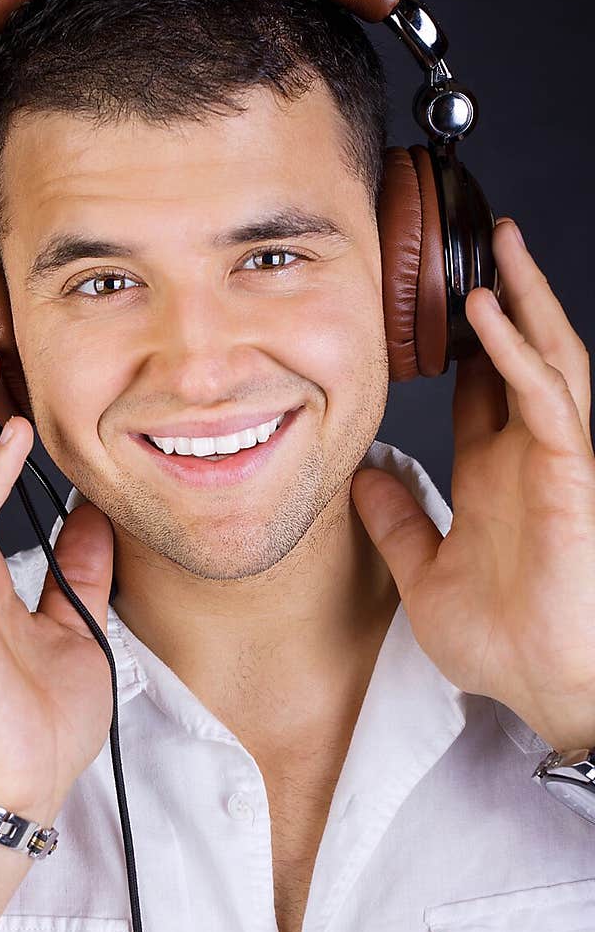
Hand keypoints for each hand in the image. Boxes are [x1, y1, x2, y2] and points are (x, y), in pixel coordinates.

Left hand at [351, 217, 594, 753]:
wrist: (542, 686)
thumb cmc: (501, 639)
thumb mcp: (424, 572)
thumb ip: (397, 522)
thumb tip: (362, 476)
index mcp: (497, 474)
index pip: (484, 388)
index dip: (464, 344)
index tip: (429, 302)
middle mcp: (528, 457)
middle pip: (524, 357)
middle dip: (508, 299)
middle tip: (483, 245)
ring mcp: (555, 462)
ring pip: (550, 360)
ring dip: (525, 302)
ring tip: (500, 249)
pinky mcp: (570, 477)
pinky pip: (547, 401)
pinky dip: (519, 355)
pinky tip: (488, 318)